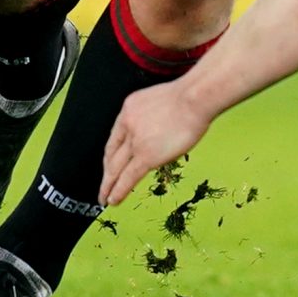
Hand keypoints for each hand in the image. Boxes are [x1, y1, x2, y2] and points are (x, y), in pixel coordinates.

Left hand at [101, 80, 214, 206]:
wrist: (195, 98)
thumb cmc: (190, 96)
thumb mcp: (160, 101)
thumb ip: (152, 118)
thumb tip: (157, 133)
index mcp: (129, 109)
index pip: (115, 137)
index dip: (110, 155)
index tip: (109, 165)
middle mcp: (128, 124)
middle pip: (111, 154)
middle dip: (106, 173)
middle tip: (103, 186)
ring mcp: (135, 141)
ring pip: (115, 168)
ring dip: (108, 186)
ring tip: (105, 198)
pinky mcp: (146, 155)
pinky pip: (128, 177)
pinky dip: (118, 191)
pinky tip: (113, 200)